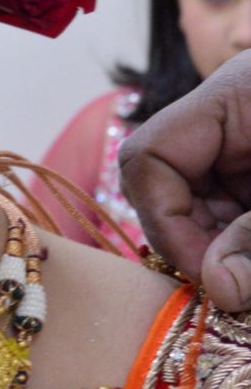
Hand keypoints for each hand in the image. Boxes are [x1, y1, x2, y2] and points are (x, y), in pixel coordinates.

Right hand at [119, 52, 250, 310]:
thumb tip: (219, 291)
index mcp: (232, 97)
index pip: (148, 157)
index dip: (163, 221)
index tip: (204, 273)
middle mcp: (230, 120)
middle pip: (169, 187)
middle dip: (195, 245)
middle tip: (231, 289)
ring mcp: (248, 146)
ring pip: (201, 208)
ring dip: (220, 250)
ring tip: (249, 278)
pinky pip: (232, 211)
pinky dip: (240, 243)